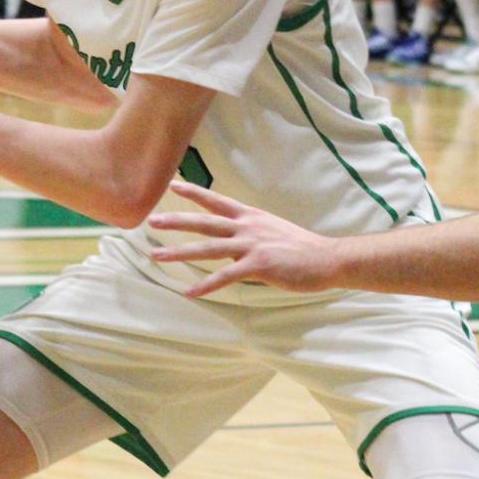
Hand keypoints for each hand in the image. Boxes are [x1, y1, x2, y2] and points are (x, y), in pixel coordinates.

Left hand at [148, 183, 336, 298]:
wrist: (327, 258)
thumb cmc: (301, 248)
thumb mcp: (272, 232)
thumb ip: (250, 235)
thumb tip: (232, 247)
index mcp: (250, 217)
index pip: (217, 201)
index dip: (194, 193)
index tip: (173, 186)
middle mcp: (247, 227)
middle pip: (204, 222)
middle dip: (176, 221)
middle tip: (151, 222)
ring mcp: (251, 245)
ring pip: (207, 248)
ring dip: (179, 252)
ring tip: (156, 256)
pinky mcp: (258, 265)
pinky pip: (225, 276)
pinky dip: (205, 285)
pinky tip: (189, 292)